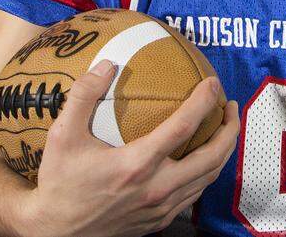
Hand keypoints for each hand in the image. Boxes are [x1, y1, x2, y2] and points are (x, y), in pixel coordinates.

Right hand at [21, 60, 239, 236]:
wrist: (55, 232)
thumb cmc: (59, 183)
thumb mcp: (61, 136)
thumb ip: (83, 96)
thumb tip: (107, 65)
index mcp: (137, 164)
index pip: (184, 126)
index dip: (204, 100)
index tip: (213, 83)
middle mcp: (157, 187)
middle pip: (212, 156)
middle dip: (229, 128)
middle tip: (230, 106)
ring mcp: (161, 207)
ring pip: (208, 178)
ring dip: (223, 151)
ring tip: (224, 129)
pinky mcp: (160, 220)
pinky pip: (194, 194)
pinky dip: (207, 173)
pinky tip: (202, 159)